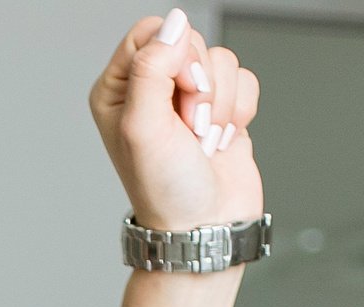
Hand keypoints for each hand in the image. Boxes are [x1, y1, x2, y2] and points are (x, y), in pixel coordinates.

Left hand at [92, 11, 262, 232]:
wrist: (205, 227)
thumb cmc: (166, 189)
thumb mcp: (143, 126)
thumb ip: (152, 67)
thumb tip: (175, 22)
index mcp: (119, 89)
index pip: (151, 32)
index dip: (175, 54)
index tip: (179, 92)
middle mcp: (151, 89)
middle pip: (190, 42)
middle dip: (200, 86)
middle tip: (191, 127)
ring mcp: (188, 98)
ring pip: (221, 60)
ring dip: (221, 104)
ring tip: (204, 141)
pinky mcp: (222, 107)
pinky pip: (244, 78)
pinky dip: (240, 111)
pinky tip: (222, 141)